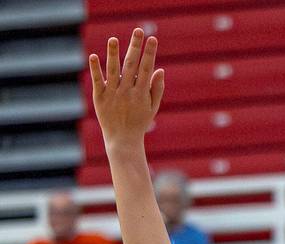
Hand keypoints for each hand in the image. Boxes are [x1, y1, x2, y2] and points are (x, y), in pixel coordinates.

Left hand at [88, 28, 164, 147]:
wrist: (123, 140)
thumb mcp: (152, 107)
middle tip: (138, 31)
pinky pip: (97, 81)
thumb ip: (157, 89)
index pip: (147, 69)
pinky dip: (95, 69)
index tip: (152, 39)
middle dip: (136, 47)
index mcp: (142, 93)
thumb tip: (159, 69)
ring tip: (114, 39)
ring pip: (113, 71)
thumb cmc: (139, 122)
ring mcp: (113, 94)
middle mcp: (127, 92)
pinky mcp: (100, 97)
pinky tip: (94, 56)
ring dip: (113, 54)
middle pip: (132, 65)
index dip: (150, 53)